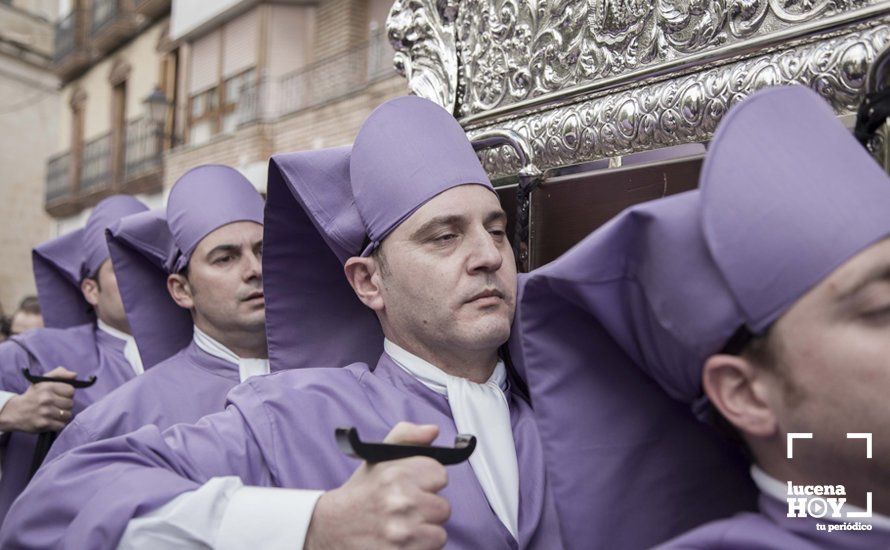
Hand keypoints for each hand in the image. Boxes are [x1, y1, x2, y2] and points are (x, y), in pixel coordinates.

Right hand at [0, 367, 76, 432]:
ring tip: (53, 412)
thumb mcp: (43, 381)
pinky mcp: (44, 424)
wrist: (15, 412)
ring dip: (62, 415)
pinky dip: (58, 424)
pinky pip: (62, 425)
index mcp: (47, 387)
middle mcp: (46, 399)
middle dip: (65, 404)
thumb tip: (74, 375)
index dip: (67, 393)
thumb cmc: (33, 395)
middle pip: (71, 403)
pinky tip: (50, 420)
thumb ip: (59, 374)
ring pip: (67, 415)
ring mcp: (45, 412)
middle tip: (55, 405)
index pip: (71, 390)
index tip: (60, 395)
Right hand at [305, 422, 450, 549]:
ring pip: (439, 534)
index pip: (440, 475)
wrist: (330, 529)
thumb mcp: (377, 457)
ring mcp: (402, 533)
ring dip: (424, 533)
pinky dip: (418, 548)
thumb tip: (433, 430)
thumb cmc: (360, 494)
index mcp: (396, 475)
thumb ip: (407, 436)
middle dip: (426, 509)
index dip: (427, 481)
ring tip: (403, 526)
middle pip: (443, 507)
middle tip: (405, 510)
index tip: (414, 486)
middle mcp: (401, 503)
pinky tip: (401, 542)